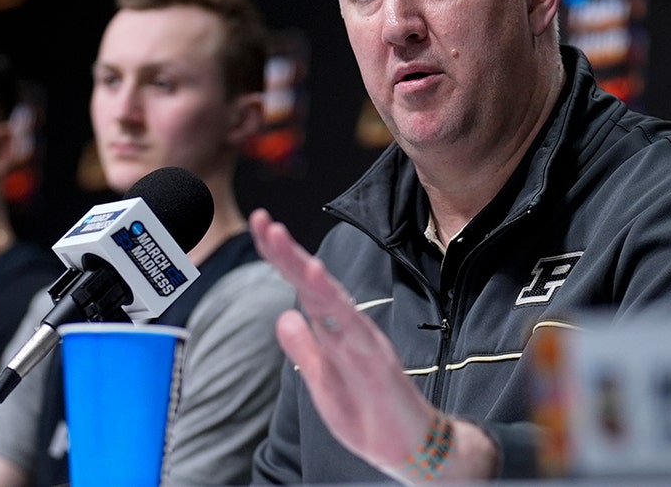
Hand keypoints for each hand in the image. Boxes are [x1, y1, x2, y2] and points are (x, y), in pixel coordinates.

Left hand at [248, 208, 497, 481]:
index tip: (259, 227)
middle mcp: (348, 328)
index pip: (302, 288)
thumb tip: (284, 316)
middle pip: (311, 283)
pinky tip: (315, 277)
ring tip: (278, 238)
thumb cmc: (370, 415)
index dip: (281, 258)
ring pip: (328, 296)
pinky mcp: (375, 359)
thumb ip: (304, 348)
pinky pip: (350, 324)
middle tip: (260, 220)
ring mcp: (362, 341)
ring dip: (303, 266)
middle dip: (285, 251)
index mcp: (333, 332)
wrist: (411, 449)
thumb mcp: (321, 382)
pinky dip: (332, 300)